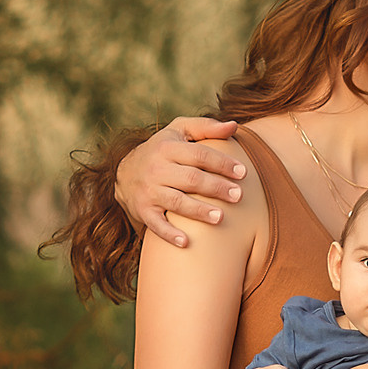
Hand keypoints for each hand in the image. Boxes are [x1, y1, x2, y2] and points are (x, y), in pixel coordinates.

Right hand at [115, 116, 243, 246]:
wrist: (125, 172)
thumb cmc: (163, 148)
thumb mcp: (180, 130)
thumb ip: (206, 127)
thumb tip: (234, 126)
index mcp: (168, 147)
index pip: (199, 154)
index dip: (222, 163)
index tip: (242, 172)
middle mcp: (157, 168)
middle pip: (191, 178)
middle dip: (216, 187)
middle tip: (238, 196)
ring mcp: (149, 191)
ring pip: (176, 201)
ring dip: (198, 211)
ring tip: (220, 217)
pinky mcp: (143, 210)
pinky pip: (156, 224)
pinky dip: (169, 234)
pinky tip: (186, 242)